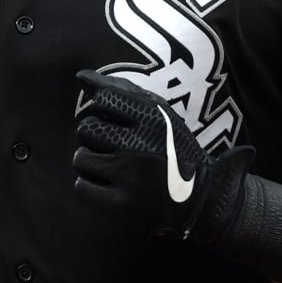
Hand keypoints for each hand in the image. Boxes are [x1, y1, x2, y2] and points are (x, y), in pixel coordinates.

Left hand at [72, 68, 253, 241]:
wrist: (201, 201)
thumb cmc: (174, 151)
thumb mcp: (160, 115)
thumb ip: (122, 91)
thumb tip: (81, 77)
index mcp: (153, 120)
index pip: (104, 98)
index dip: (105, 110)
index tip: (119, 122)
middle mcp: (140, 146)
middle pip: (86, 128)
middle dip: (98, 138)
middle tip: (118, 149)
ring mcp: (129, 177)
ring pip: (81, 158)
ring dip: (93, 163)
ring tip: (115, 169)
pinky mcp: (121, 205)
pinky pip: (81, 187)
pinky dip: (91, 187)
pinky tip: (111, 187)